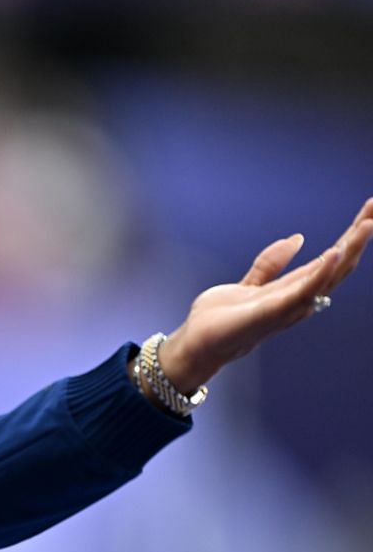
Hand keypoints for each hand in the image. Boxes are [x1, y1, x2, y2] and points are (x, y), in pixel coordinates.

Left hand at [158, 197, 372, 392]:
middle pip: (340, 265)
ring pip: (329, 277)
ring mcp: (288, 308)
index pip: (334, 258)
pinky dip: (320, 274)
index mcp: (296, 288)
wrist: (195, 344)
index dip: (353, 235)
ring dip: (350, 250)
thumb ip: (271, 263)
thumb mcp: (250, 283)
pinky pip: (302, 292)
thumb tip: (298, 238)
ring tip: (367, 224)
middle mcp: (299, 299)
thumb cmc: (221, 320)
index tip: (370, 207)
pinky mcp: (270, 314)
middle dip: (360, 237)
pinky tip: (334, 253)